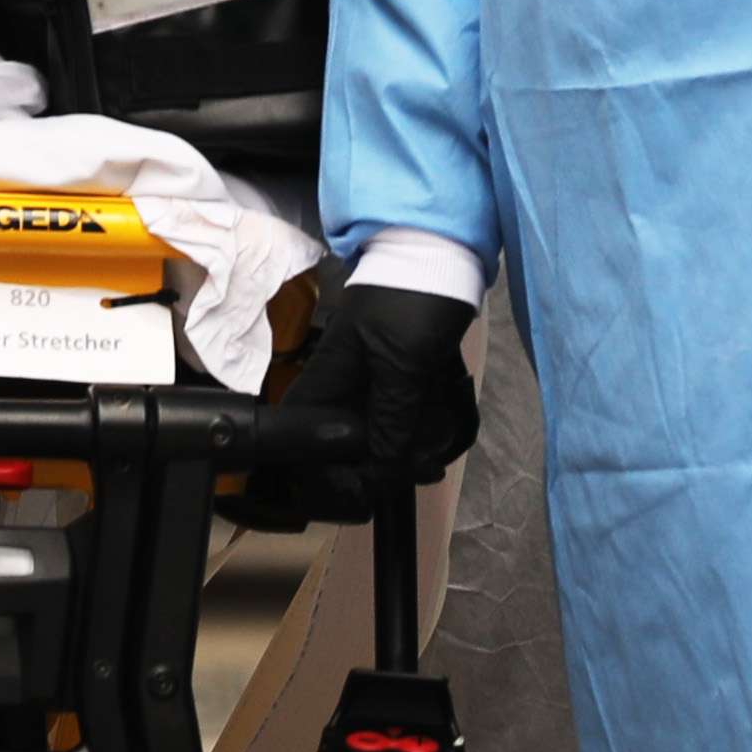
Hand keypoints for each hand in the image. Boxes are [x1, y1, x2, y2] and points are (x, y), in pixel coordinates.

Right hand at [286, 277, 481, 505]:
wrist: (437, 259)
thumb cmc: (409, 302)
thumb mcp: (402, 366)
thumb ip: (390, 423)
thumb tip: (379, 477)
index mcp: (323, 390)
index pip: (302, 455)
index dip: (328, 482)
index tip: (369, 492)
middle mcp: (339, 398)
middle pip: (350, 460)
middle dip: (390, 468)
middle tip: (424, 464)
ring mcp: (368, 395)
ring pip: (385, 449)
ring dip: (417, 451)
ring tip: (441, 442)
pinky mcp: (395, 390)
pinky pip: (410, 429)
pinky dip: (435, 431)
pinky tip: (450, 425)